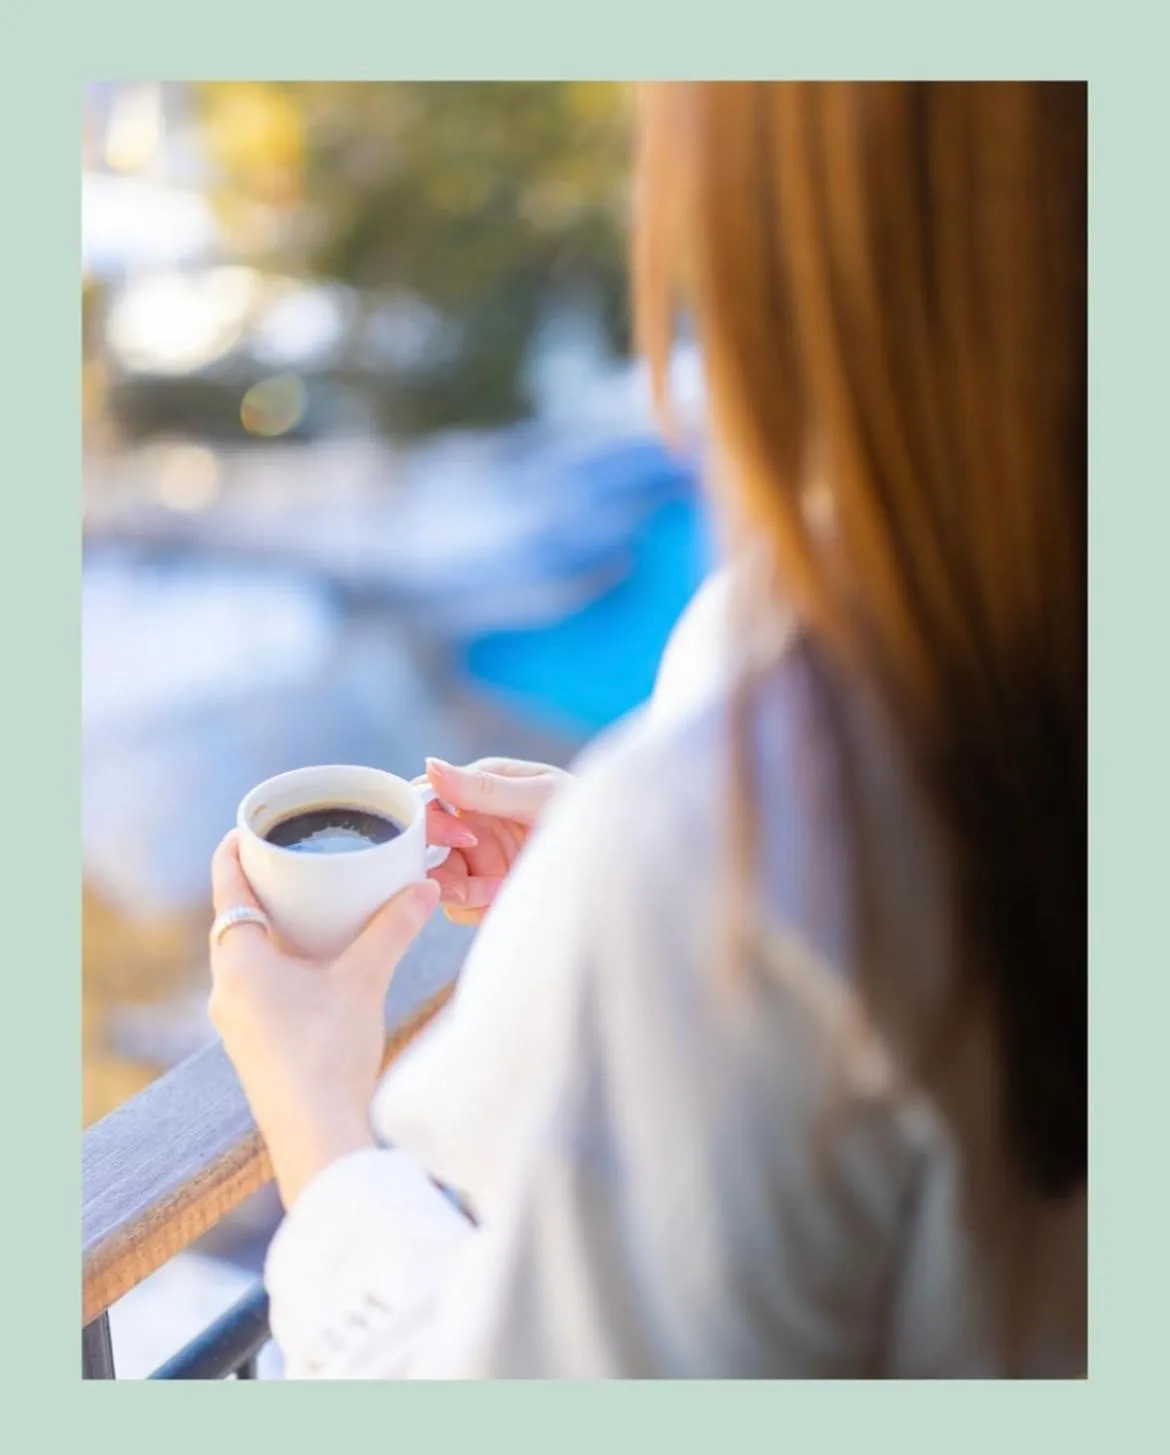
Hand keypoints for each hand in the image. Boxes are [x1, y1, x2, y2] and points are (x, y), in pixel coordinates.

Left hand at [207, 832, 440, 1208]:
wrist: (317, 1135)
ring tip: (311, 906)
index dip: (235, 851)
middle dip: (262, 888)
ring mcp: (237, 1020)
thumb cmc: (329, 1054)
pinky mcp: (254, 1044)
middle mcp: (227, 987)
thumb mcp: (365, 980)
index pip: (227, 887)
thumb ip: (393, 929)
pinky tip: (317, 964)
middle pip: (235, 919)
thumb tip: (424, 887)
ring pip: (248, 955)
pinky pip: (259, 985)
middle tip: (294, 860)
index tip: (251, 825)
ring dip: (274, 928)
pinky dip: (282, 962)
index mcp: (239, 961)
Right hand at [418, 757, 571, 926]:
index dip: (431, 819)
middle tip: (466, 882)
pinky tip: (504, 897)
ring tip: (497, 888)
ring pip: (440, 876)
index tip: (459, 838)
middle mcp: (473, 820)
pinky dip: (475, 905)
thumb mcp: (540, 796)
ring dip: (461, 888)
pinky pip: (459, 904)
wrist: (620, 862)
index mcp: (482, 784)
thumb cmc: (588, 815)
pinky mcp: (487, 891)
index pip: (430, 796)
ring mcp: (479, 857)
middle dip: (441, 863)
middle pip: (427, 842)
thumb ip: (486, 788)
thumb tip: (432, 765)